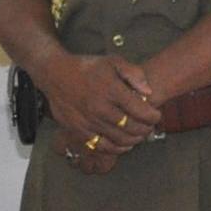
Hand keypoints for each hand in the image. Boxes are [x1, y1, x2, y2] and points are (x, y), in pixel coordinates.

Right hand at [31, 52, 158, 160]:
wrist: (55, 74)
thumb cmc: (85, 67)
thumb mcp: (113, 61)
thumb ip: (134, 74)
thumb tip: (149, 92)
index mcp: (111, 90)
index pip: (141, 111)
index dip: (153, 116)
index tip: (156, 115)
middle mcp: (100, 107)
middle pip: (132, 127)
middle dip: (146, 129)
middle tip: (149, 126)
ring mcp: (88, 121)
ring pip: (119, 139)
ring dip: (134, 140)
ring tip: (138, 135)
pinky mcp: (78, 130)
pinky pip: (101, 146)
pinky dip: (116, 148)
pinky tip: (123, 144)